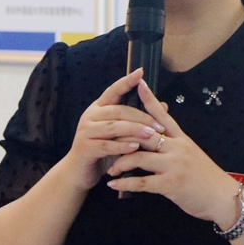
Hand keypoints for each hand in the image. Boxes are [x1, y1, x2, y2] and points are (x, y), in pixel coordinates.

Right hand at [61, 69, 166, 190]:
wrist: (79, 172)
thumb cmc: (103, 150)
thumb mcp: (122, 133)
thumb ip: (138, 119)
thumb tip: (164, 105)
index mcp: (99, 108)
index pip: (113, 91)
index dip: (126, 81)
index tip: (140, 72)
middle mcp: (90, 116)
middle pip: (118, 110)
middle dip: (141, 116)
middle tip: (159, 125)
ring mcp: (86, 131)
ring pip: (114, 127)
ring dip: (134, 130)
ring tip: (151, 135)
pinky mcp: (85, 147)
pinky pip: (106, 145)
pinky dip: (122, 146)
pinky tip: (135, 147)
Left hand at [106, 80, 240, 225]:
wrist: (222, 197)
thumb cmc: (205, 176)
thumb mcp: (192, 153)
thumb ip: (175, 143)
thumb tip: (158, 134)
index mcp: (181, 138)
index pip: (162, 115)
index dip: (150, 99)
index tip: (138, 83)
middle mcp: (177, 148)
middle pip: (144, 134)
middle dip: (123, 136)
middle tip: (107, 140)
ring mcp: (174, 166)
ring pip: (139, 156)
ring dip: (120, 162)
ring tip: (110, 169)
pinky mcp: (171, 184)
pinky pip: (142, 182)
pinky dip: (125, 183)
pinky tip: (113, 184)